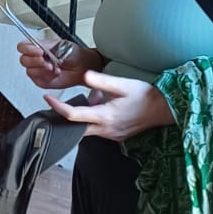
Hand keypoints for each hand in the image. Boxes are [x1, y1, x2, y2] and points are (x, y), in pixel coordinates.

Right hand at [17, 39, 93, 89]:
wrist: (82, 66)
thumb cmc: (73, 54)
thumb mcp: (58, 44)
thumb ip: (44, 45)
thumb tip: (34, 45)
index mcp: (37, 47)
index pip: (22, 47)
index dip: (28, 49)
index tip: (39, 51)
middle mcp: (35, 59)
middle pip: (23, 60)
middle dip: (35, 61)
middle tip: (45, 60)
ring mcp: (38, 71)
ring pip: (29, 71)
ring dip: (42, 69)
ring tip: (53, 67)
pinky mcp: (42, 81)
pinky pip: (37, 80)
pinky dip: (47, 77)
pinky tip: (55, 74)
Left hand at [43, 70, 173, 141]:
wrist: (165, 110)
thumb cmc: (145, 96)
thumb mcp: (123, 85)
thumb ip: (102, 81)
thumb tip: (84, 76)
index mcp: (104, 117)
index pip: (73, 115)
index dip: (57, 107)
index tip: (46, 98)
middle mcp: (105, 130)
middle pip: (75, 128)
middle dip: (63, 117)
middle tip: (53, 105)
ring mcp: (111, 136)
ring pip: (86, 130)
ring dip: (80, 118)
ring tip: (79, 102)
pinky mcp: (116, 137)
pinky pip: (97, 131)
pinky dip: (91, 121)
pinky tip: (97, 108)